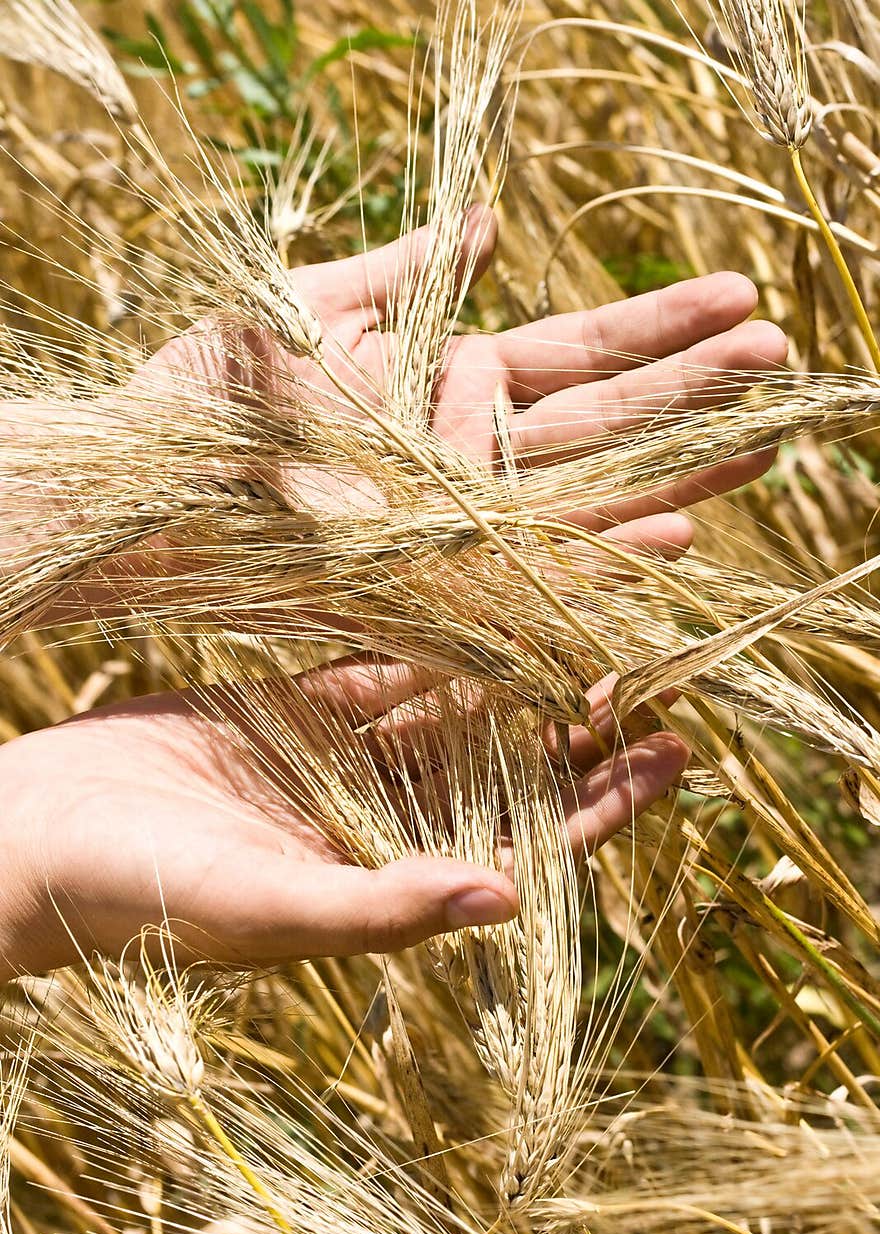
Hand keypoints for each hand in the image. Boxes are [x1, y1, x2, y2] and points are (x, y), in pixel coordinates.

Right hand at [0, 656, 687, 978]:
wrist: (33, 840)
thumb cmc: (138, 898)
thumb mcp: (266, 906)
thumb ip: (382, 906)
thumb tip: (507, 902)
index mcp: (387, 881)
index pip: (525, 844)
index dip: (603, 804)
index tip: (672, 749)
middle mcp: (378, 821)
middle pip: (508, 768)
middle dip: (580, 722)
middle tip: (658, 661)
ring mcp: (335, 761)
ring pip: (454, 706)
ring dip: (520, 663)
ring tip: (592, 608)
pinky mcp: (291, 707)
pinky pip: (381, 660)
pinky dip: (434, 628)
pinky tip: (486, 586)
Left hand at [143, 204, 786, 562]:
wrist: (130, 488)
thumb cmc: (197, 399)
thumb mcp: (303, 310)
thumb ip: (402, 277)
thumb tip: (491, 225)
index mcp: (439, 386)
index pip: (569, 356)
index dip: (652, 329)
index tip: (735, 297)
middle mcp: (460, 459)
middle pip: (595, 423)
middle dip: (687, 389)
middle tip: (783, 357)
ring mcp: (446, 521)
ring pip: (581, 494)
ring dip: (672, 467)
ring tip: (763, 439)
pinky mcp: (420, 581)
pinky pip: (524, 569)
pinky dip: (601, 553)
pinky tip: (674, 535)